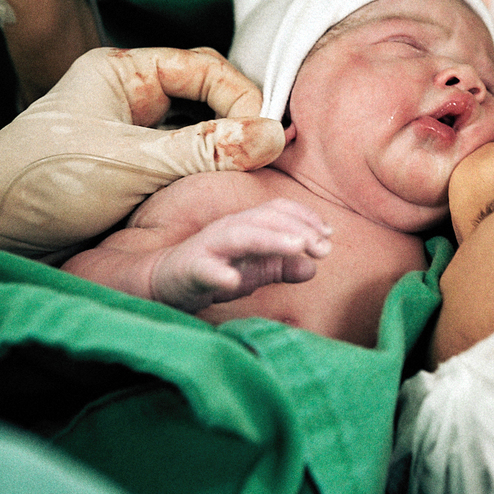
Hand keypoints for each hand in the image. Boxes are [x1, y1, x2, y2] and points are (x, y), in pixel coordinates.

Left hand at [0, 48, 283, 280]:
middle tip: (264, 151)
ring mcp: (130, 134)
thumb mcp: (134, 164)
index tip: (264, 135)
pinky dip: (206, 172)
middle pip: (207, 94)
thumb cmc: (40, 186)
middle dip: (237, 119)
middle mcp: (128, 96)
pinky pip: (183, 161)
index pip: (205, 68)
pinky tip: (221, 188)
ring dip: (224, 148)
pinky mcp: (130, 171)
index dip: (241, 97)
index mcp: (121, 72)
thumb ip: (206, 149)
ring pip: (198, 130)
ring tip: (251, 170)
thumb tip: (273, 135)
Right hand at [150, 199, 330, 311]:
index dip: (306, 218)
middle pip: (265, 218)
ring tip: (297, 246)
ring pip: (240, 236)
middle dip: (297, 228)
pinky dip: (219, 274)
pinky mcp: (190, 270)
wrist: (164, 283)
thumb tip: (313, 267)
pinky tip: (234, 281)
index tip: (329, 235)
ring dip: (271, 240)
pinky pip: (205, 270)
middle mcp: (229, 229)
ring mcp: (208, 248)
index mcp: (246, 225)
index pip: (278, 211)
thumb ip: (282, 266)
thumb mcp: (254, 270)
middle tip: (324, 247)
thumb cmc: (213, 271)